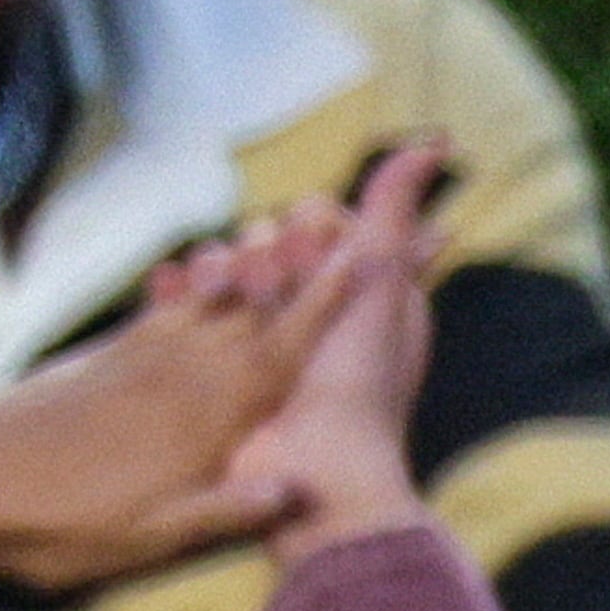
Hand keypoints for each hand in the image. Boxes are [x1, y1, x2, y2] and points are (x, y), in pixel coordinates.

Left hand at [0, 173, 406, 589]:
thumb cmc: (60, 523)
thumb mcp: (153, 536)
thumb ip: (228, 510)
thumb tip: (300, 488)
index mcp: (202, 419)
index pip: (279, 355)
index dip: (322, 309)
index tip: (360, 263)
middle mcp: (177, 377)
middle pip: (249, 316)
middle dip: (292, 273)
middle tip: (329, 226)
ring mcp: (134, 364)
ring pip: (204, 307)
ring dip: (241, 273)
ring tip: (270, 236)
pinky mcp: (99, 365)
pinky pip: (159, 316)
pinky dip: (187, 292)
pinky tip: (193, 277)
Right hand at [215, 143, 442, 559]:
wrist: (311, 469)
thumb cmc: (359, 380)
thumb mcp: (383, 280)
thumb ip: (397, 207)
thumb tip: (439, 141)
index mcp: (359, 286)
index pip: (319, 214)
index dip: (320, 232)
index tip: (332, 266)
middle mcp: (314, 305)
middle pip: (267, 235)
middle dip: (271, 258)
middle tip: (283, 299)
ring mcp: (264, 333)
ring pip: (225, 264)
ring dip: (225, 273)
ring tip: (236, 304)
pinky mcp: (220, 359)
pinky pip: (186, 304)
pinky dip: (177, 291)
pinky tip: (170, 288)